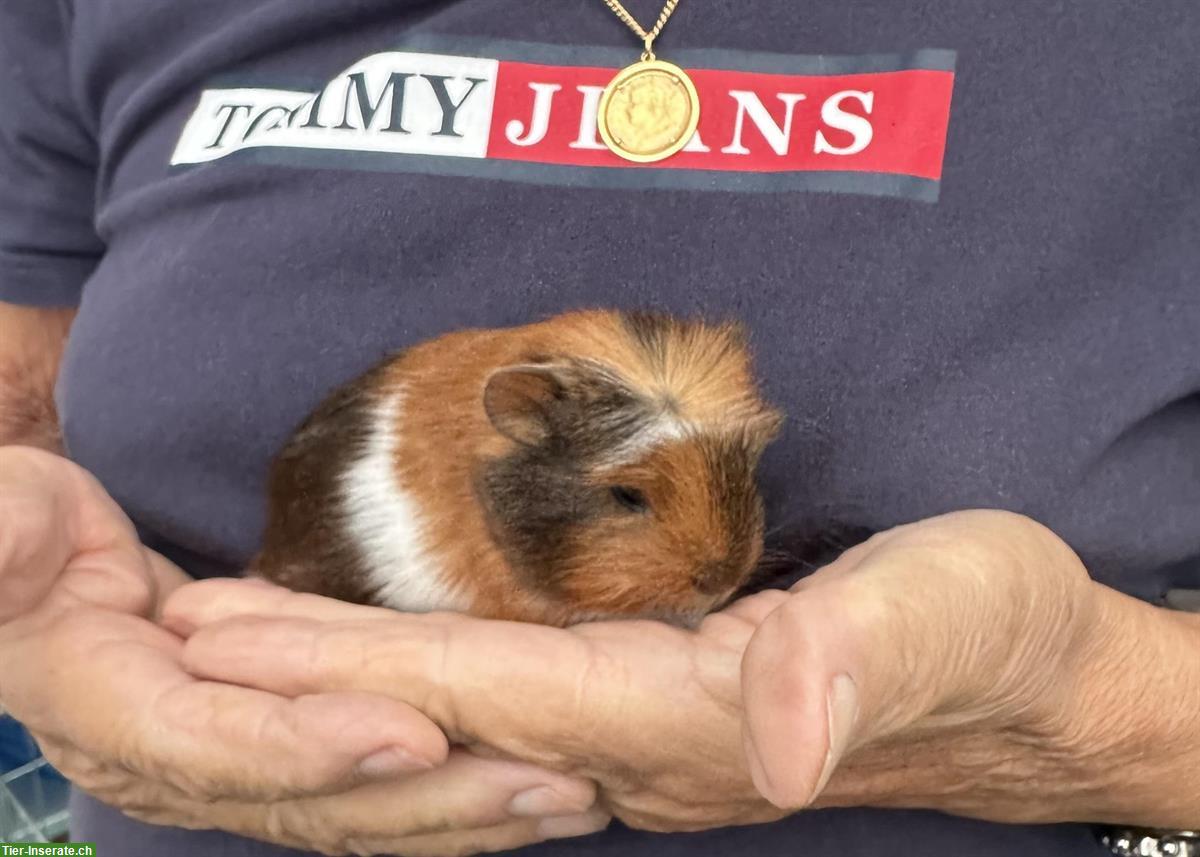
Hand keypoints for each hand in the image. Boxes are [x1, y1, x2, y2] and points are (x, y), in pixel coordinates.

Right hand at [0, 447, 606, 855]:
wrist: (24, 566)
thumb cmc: (9, 534)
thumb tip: (11, 538)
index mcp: (108, 710)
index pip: (220, 745)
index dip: (311, 747)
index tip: (415, 733)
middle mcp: (174, 762)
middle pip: (315, 800)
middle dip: (436, 800)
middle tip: (551, 785)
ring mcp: (227, 765)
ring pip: (354, 808)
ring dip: (464, 809)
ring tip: (569, 798)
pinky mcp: (270, 747)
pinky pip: (362, 783)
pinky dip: (444, 790)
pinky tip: (522, 784)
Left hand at [168, 508, 1180, 832]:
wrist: (1032, 682)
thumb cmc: (997, 632)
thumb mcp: (953, 615)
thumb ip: (859, 663)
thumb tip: (777, 727)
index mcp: (701, 719)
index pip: (498, 692)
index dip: (363, 668)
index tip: (236, 639)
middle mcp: (654, 747)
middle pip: (452, 711)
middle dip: (312, 680)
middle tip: (182, 635)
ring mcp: (654, 738)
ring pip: (470, 709)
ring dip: (350, 679)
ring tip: (244, 641)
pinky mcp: (665, 710)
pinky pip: (515, 698)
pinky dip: (426, 675)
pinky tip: (383, 657)